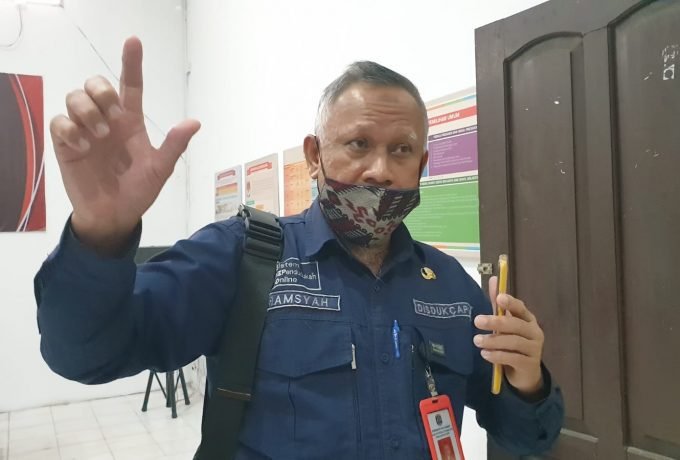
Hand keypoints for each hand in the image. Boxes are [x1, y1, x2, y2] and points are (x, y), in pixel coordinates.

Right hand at [50, 37, 200, 253]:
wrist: (115, 216)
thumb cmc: (139, 191)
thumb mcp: (160, 169)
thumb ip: (174, 145)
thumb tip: (194, 122)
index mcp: (131, 122)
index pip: (130, 85)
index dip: (132, 63)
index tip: (134, 41)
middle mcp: (107, 120)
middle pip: (96, 84)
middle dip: (102, 91)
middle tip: (112, 116)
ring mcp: (85, 131)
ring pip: (75, 97)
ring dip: (87, 111)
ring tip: (99, 136)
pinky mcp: (66, 144)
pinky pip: (58, 121)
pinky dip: (70, 129)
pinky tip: (83, 146)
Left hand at [473, 276, 544, 396]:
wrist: (525, 373)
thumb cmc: (513, 344)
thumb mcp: (505, 324)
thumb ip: (499, 305)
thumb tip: (494, 279)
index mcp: (528, 319)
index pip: (521, 308)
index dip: (511, 303)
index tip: (498, 298)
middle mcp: (534, 332)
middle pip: (515, 325)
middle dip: (496, 322)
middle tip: (477, 321)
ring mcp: (534, 349)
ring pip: (513, 342)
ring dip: (493, 341)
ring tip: (477, 341)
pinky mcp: (529, 364)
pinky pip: (513, 358)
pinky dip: (498, 356)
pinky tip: (485, 355)